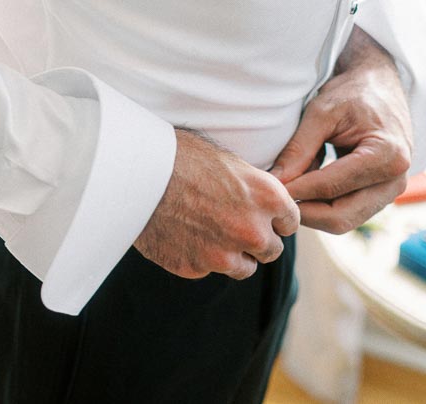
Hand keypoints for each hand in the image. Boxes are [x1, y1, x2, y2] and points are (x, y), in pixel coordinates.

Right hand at [133, 127, 299, 279]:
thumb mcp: (227, 161)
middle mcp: (252, 230)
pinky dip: (197, 257)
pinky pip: (207, 269)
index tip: (258, 216)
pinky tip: (180, 234)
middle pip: (271, 250)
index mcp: (267, 197)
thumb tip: (264, 201)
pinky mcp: (195, 267)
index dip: (273, 219)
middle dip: (255, 240)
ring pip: (243, 267)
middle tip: (229, 224)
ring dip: (230, 255)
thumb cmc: (178, 155)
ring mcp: (224, 253)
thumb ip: (253, 188)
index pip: (290, 223)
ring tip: (205, 232)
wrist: (134, 172)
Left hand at [270, 25, 412, 233]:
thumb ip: (298, 149)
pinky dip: (322, 205)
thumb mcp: (321, 113)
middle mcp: (396, 180)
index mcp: (387, 156)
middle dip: (303, 212)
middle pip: (341, 216)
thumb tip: (276, 181)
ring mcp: (391, 191)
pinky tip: (302, 186)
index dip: (295, 191)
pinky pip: (348, 211)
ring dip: (311, 211)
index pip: (331, 187)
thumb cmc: (351, 94)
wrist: (379, 87)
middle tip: (273, 200)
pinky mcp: (381, 194)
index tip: (268, 190)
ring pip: (344, 219)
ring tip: (286, 190)